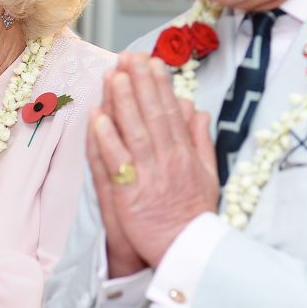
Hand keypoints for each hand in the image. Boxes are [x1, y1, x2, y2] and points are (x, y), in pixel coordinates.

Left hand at [92, 53, 218, 267]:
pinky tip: (97, 118)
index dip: (160, 85)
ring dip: (122, 102)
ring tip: (113, 75)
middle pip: (152, 114)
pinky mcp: (130, 195)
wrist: (187, 252)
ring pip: (134, 132)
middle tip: (128, 56)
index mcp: (185, 153)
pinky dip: (107, 140)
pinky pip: (116, 162)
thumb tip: (197, 109)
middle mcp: (168, 160)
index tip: (151, 61)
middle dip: (139, 83)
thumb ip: (202, 140)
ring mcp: (149, 176)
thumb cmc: (195, 214)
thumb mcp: (209, 174)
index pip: (171, 112)